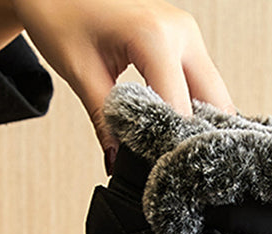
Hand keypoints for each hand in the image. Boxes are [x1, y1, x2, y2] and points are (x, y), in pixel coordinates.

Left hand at [0, 0, 233, 158]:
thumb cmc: (58, 10)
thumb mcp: (79, 71)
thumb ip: (105, 120)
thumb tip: (119, 165)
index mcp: (156, 35)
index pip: (179, 107)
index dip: (174, 146)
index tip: (168, 178)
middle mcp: (182, 32)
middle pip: (214, 101)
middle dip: (201, 139)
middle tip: (186, 175)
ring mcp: (187, 33)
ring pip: (213, 93)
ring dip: (201, 125)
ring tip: (183, 159)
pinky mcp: (184, 40)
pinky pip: (201, 83)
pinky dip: (194, 109)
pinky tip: (180, 134)